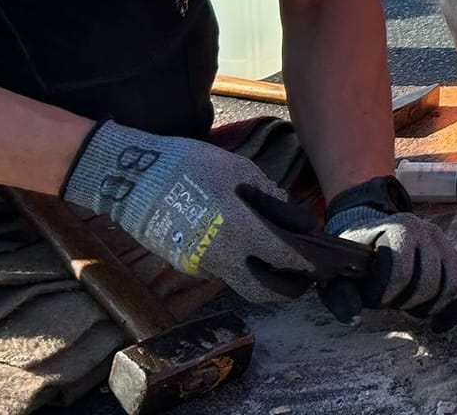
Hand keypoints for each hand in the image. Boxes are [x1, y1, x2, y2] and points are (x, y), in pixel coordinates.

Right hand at [60, 120, 317, 303]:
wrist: (130, 177)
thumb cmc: (189, 165)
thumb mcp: (238, 170)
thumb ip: (271, 197)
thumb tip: (294, 219)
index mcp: (239, 231)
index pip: (286, 260)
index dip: (310, 265)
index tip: (326, 264)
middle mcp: (220, 257)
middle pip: (263, 290)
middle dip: (289, 288)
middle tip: (305, 276)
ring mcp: (199, 265)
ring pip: (240, 282)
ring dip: (262, 276)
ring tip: (278, 257)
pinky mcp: (184, 264)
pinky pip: (219, 270)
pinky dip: (237, 263)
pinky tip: (244, 244)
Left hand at [323, 178, 456, 330]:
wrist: (371, 231)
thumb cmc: (355, 257)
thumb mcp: (339, 273)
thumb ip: (341, 295)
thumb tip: (355, 318)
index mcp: (398, 229)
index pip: (400, 273)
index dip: (384, 295)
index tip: (372, 297)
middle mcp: (427, 232)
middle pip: (430, 283)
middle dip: (409, 303)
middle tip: (393, 302)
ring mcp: (446, 244)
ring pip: (453, 286)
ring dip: (431, 307)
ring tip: (411, 307)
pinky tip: (441, 324)